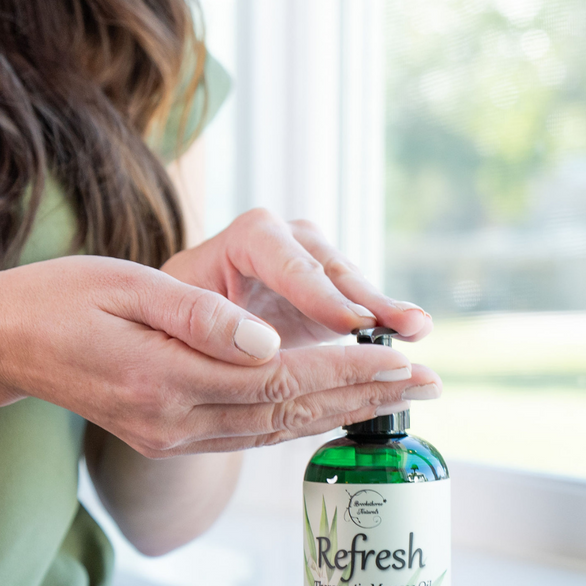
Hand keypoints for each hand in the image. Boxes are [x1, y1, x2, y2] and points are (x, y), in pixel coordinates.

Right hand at [0, 254, 440, 455]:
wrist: (4, 344)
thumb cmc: (60, 300)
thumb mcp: (124, 287)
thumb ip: (198, 316)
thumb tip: (268, 339)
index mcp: (164, 382)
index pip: (280, 382)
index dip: (348, 374)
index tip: (408, 363)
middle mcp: (173, 423)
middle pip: (288, 414)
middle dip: (363, 398)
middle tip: (431, 384)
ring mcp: (170, 437)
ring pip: (272, 431)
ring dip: (338, 414)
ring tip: (398, 398)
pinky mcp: (168, 438)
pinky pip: (248, 434)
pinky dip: (297, 422)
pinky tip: (332, 409)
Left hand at [160, 208, 436, 348]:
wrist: (181, 322)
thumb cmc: (169, 317)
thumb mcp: (173, 313)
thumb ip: (209, 321)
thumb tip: (260, 346)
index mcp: (243, 239)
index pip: (279, 253)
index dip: (313, 288)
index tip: (346, 322)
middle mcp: (286, 243)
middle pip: (328, 266)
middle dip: (365, 297)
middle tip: (398, 325)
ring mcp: (313, 267)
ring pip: (351, 287)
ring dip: (385, 310)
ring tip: (416, 329)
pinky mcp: (331, 297)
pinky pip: (361, 311)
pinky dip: (384, 329)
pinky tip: (411, 341)